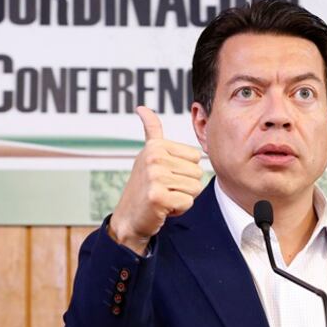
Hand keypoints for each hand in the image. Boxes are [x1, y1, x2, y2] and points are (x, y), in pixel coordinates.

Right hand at [108, 106, 203, 253]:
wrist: (129, 219)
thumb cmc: (144, 186)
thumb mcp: (148, 155)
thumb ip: (151, 131)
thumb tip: (142, 108)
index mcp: (156, 146)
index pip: (196, 157)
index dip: (186, 171)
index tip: (166, 176)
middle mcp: (154, 158)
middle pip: (198, 173)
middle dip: (185, 186)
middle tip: (164, 190)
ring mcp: (154, 177)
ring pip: (195, 188)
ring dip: (182, 198)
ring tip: (164, 198)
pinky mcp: (157, 197)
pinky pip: (188, 202)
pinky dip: (178, 210)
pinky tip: (163, 209)